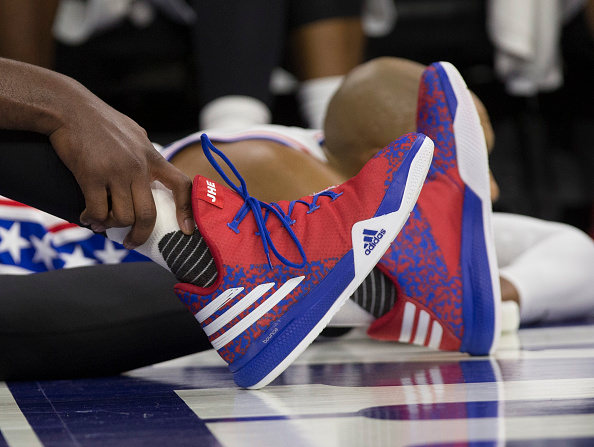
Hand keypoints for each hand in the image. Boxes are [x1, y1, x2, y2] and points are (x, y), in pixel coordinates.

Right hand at [49, 97, 193, 248]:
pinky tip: (88, 217)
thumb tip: (155, 171)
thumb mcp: (134, 132)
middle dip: (141, 234)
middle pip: (148, 213)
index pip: (181, 184)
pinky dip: (92, 220)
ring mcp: (115, 172)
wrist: (69, 108)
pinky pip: (98, 211)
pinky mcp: (91, 176)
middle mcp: (138, 166)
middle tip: (132, 243)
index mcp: (152, 156)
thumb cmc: (101, 121)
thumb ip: (146, 153)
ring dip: (112, 226)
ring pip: (123, 217)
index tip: (187, 230)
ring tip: (102, 223)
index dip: (187, 210)